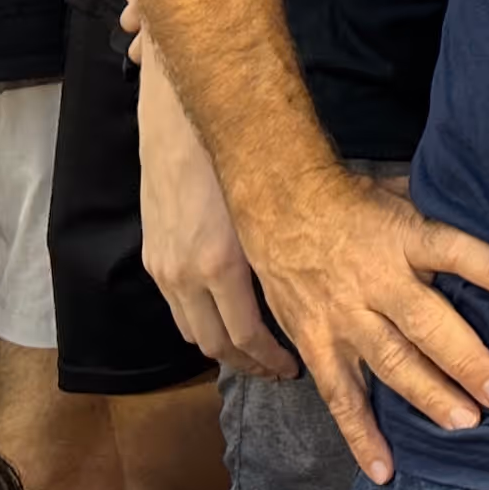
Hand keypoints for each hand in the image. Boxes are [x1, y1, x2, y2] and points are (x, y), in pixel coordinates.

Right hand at [138, 64, 293, 379]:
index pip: (246, 335)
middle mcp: (186, 274)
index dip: (271, 359)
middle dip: (248, 364)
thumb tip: (336, 267)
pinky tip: (221, 318)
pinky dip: (199, 324)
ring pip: (192, 333)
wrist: (179, 119)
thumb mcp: (273, 201)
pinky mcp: (152, 257)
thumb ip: (291, 244)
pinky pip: (176, 309)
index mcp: (222, 262)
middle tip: (277, 369)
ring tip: (252, 353)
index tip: (295, 368)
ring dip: (221, 349)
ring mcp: (164, 268)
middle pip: (215, 345)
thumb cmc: (234, 152)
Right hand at [239, 160, 488, 485]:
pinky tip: (385, 469)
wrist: (279, 204)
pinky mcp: (315, 344)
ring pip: (390, 363)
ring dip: (429, 396)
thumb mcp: (400, 193)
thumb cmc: (354, 200)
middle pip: (425, 323)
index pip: (453, 251)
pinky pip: (340, 396)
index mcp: (403, 237)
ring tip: (467, 423)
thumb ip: (438, 218)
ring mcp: (343, 317)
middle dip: (465, 359)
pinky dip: (361, 436)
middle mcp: (375, 280)